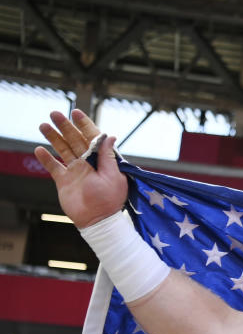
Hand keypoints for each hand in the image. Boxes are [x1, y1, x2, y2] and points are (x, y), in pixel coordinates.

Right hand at [34, 109, 127, 228]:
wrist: (97, 221)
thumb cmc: (109, 200)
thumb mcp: (112, 176)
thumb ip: (108, 156)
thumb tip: (109, 136)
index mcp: (102, 160)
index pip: (93, 138)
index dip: (85, 125)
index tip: (76, 112)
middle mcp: (88, 163)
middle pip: (75, 140)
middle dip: (65, 127)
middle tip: (54, 113)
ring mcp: (75, 171)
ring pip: (62, 149)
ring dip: (54, 138)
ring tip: (44, 125)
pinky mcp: (64, 181)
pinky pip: (53, 166)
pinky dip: (46, 158)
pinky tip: (39, 149)